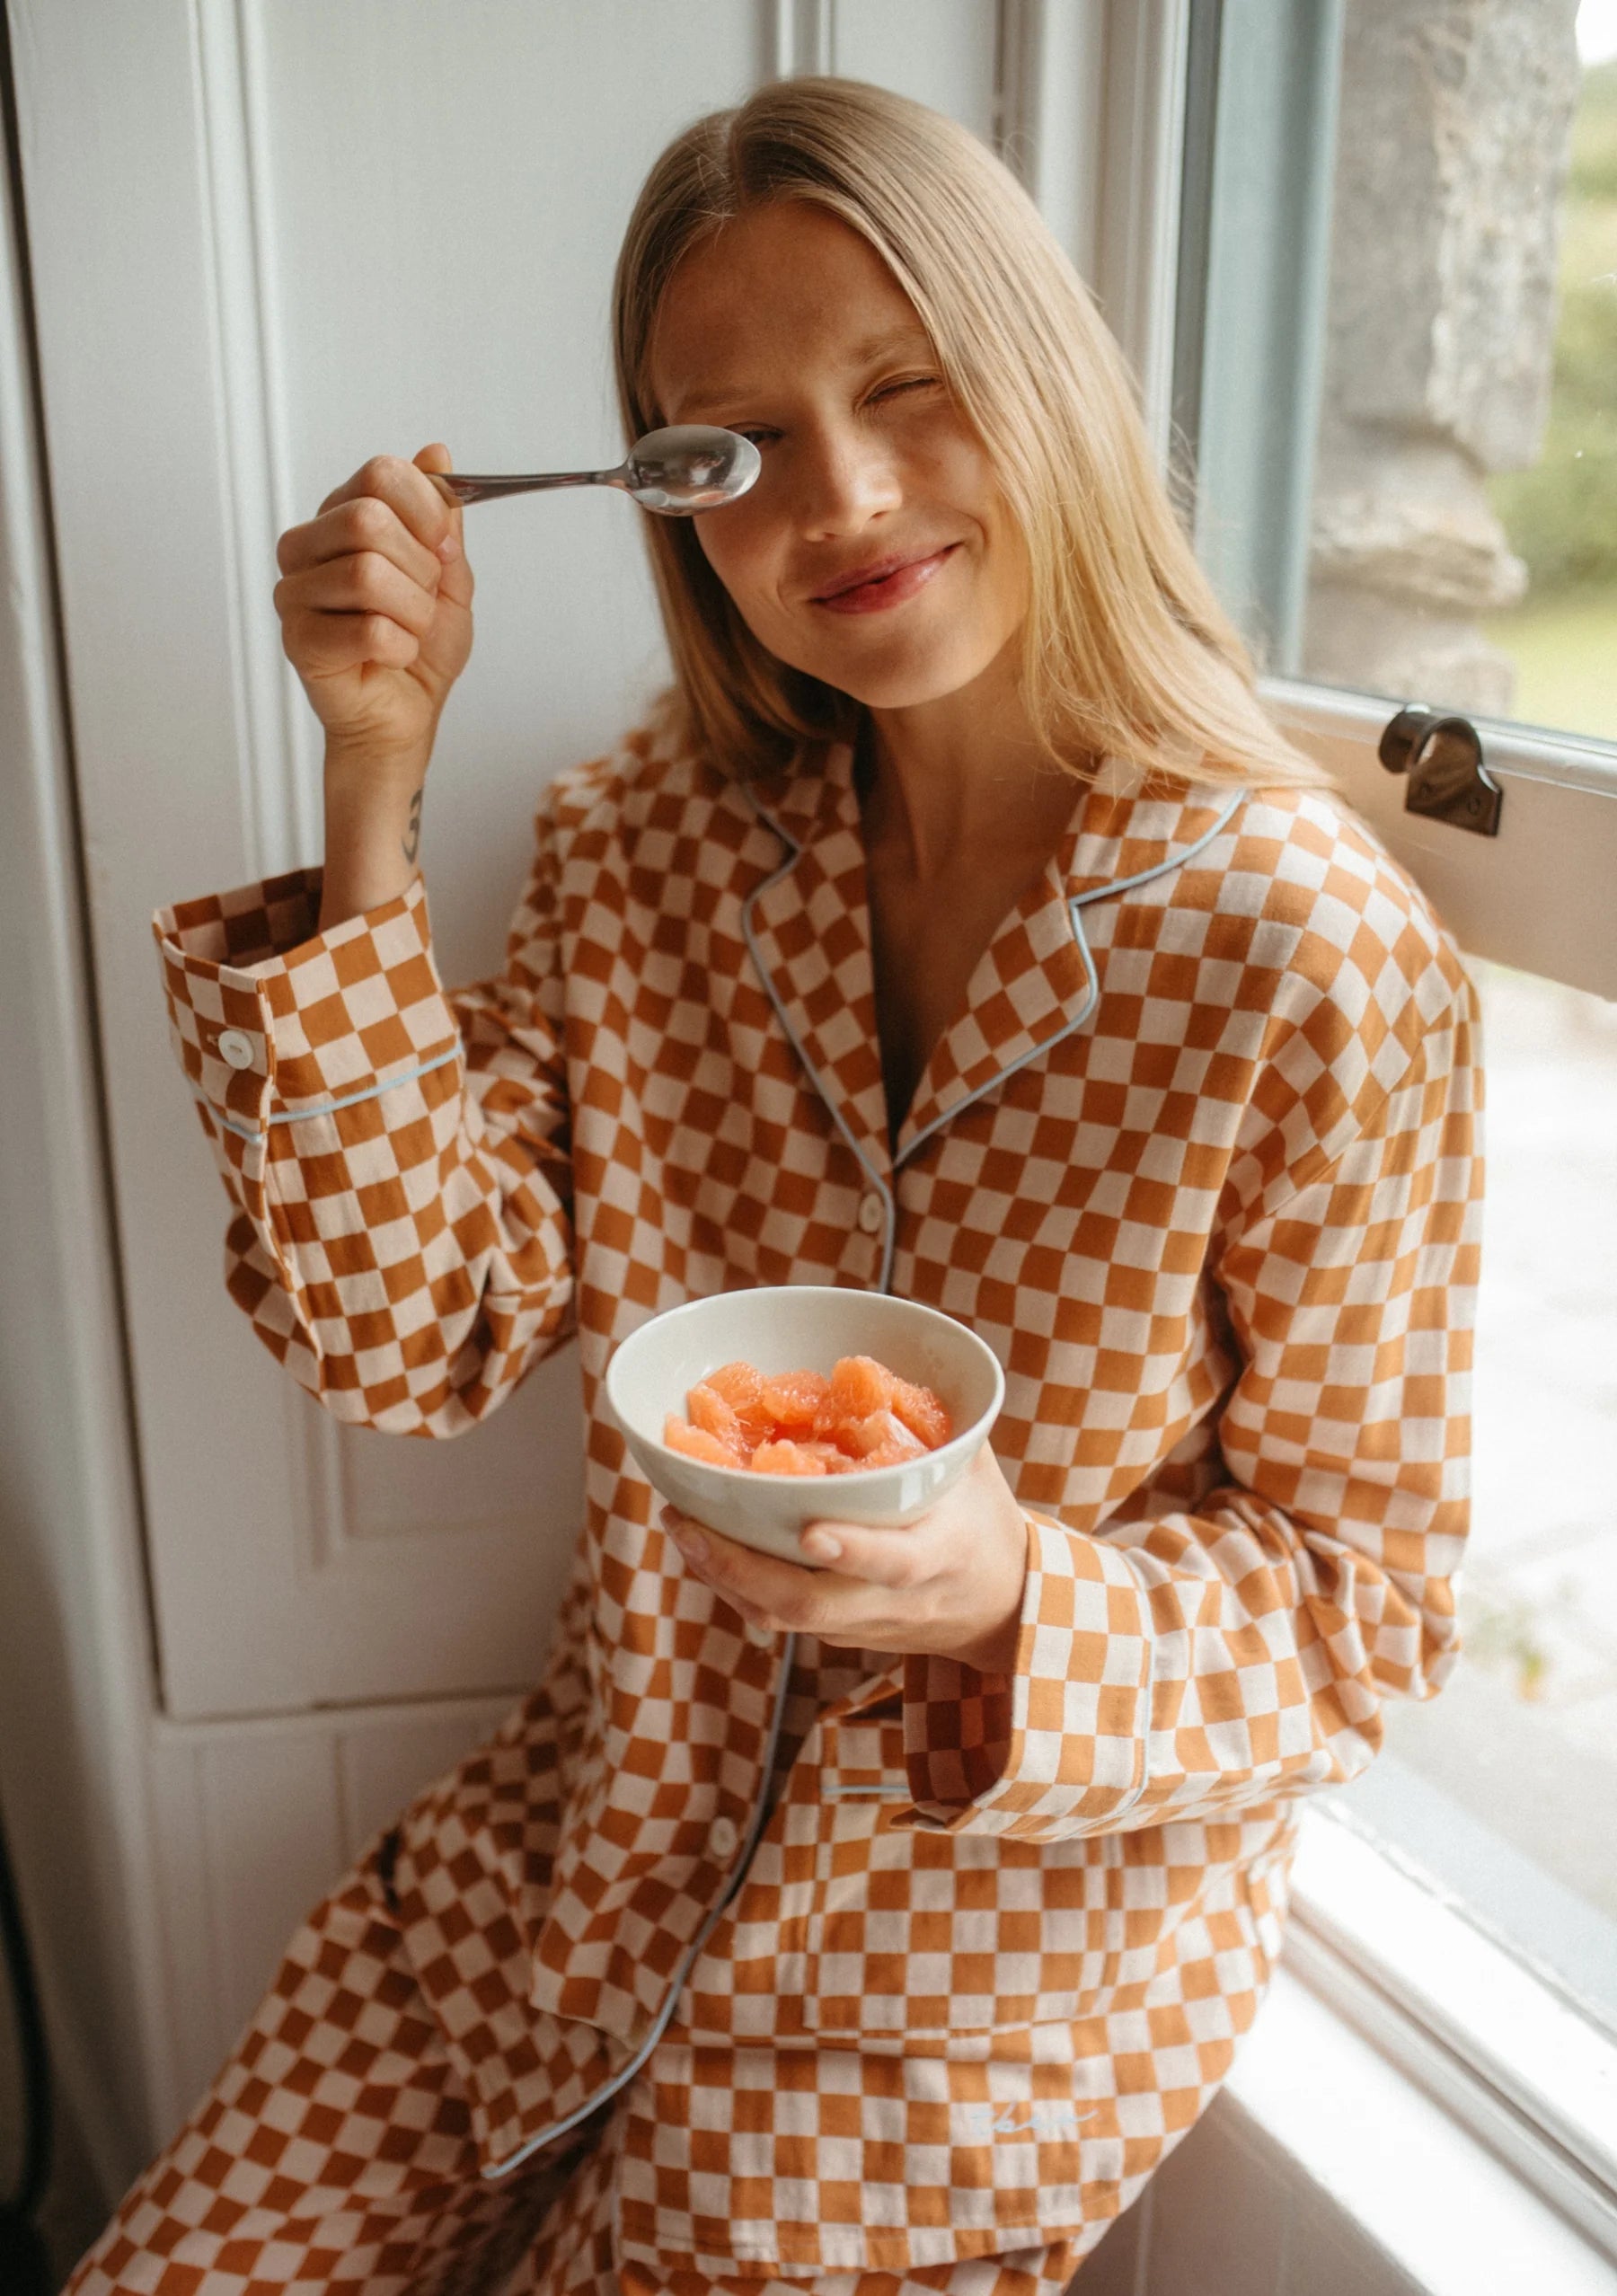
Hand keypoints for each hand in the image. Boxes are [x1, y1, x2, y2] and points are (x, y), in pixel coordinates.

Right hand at [274, 443, 473, 762]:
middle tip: (421, 601)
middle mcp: (307, 547)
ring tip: (408, 632)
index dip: (426, 510)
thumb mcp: (448, 574)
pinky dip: (400, 648)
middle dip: (420, 569)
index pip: (380, 474)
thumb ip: (440, 517)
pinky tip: (391, 657)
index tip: (440, 549)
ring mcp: (295, 593)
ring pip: (368, 575)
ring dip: (413, 614)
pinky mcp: (299, 640)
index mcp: (340, 518)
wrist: (405, 716)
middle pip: (369, 519)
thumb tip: (436, 455)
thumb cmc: (420, 650)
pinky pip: (368, 629)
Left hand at [662, 1443, 1029, 1672]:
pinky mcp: (839, 1634)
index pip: (896, 1562)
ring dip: (722, 1576)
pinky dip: (734, 1586)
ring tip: (680, 1524)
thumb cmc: (981, 1516)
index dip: (853, 1549)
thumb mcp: (971, 1463)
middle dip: (741, 1568)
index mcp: (942, 1552)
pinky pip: (778, 1619)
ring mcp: (864, 1624)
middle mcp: (897, 1600)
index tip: (809, 1529)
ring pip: (783, 1618)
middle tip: (687, 1522)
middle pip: (812, 1603)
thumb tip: (862, 1366)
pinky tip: (702, 1546)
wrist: (1002, 1605)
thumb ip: (923, 1421)